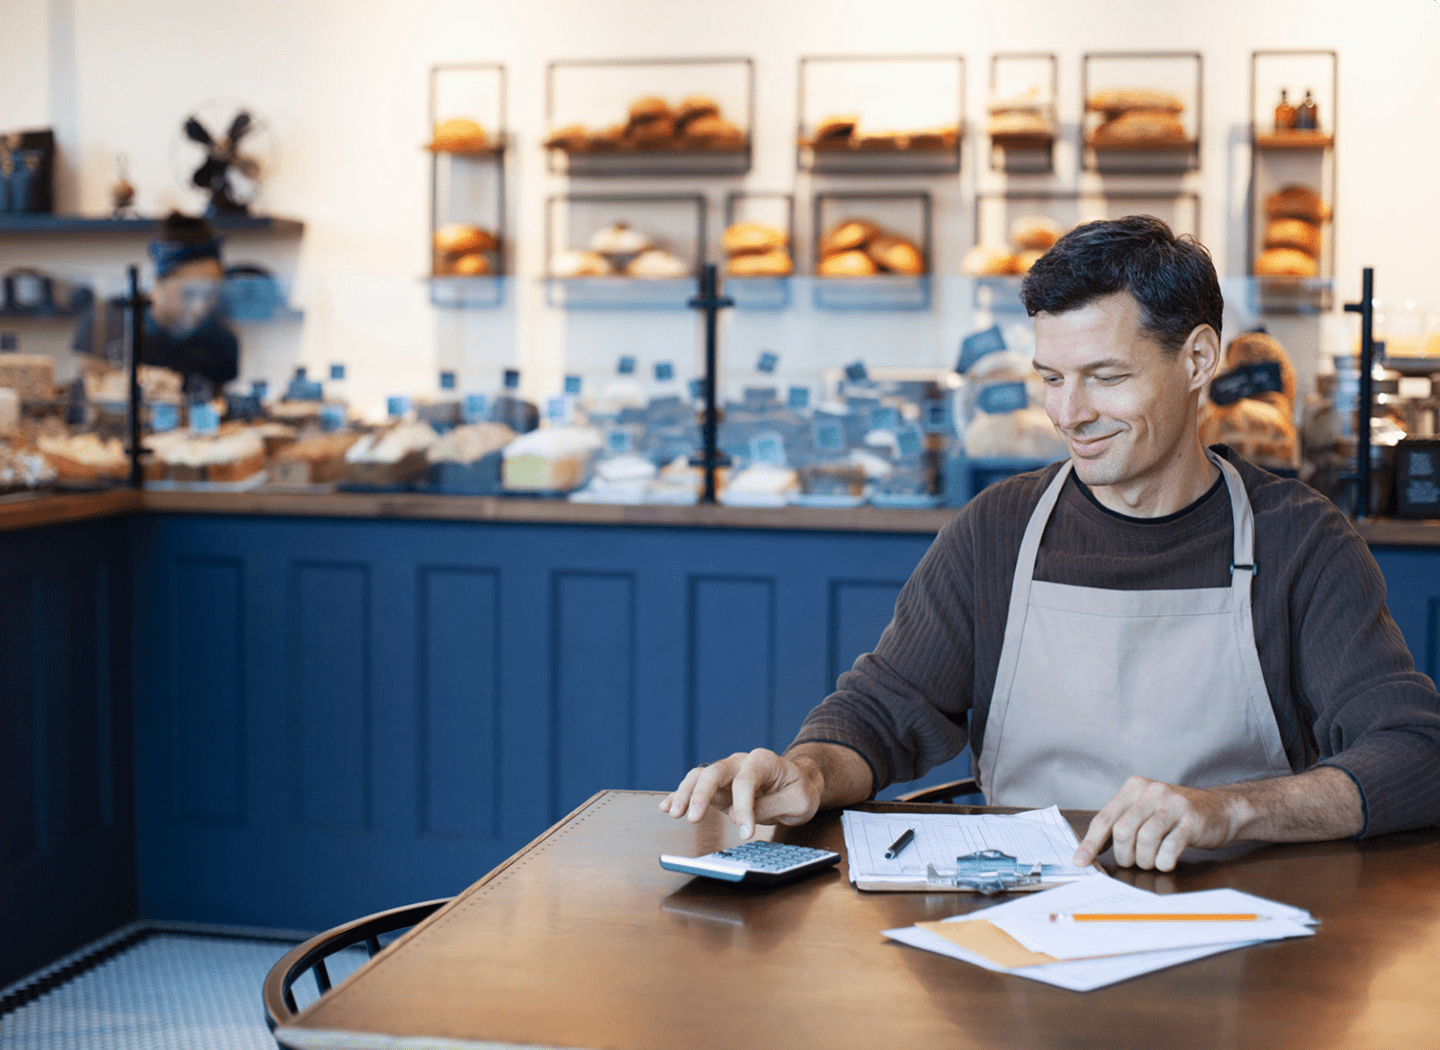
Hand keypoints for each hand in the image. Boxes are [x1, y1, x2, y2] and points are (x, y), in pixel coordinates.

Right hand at [659, 748, 823, 839]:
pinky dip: (680, 795)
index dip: (743, 807)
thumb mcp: (798, 802)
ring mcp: (727, 773)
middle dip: (701, 794)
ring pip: (700, 776)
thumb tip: (734, 814)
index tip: (745, 833)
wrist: (800, 782)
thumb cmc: (800, 790)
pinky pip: (696, 786)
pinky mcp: (719, 786)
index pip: (746, 781)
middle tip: (691, 818)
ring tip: (673, 813)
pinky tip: (666, 807)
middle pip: (715, 772)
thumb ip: (768, 806)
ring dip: (684, 794)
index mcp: (763, 761)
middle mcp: (741, 762)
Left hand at [1072, 775, 1243, 872]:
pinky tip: (1166, 861)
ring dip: (1144, 860)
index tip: (1080, 862)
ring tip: (1150, 862)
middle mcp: (1151, 791)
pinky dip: (1163, 862)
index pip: (1104, 818)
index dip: (1090, 843)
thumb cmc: (1176, 814)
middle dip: (1124, 855)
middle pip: (1122, 831)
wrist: (1221, 809)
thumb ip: (1121, 824)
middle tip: (1132, 862)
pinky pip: (1169, 848)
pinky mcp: (1193, 821)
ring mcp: (1173, 805)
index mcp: (1134, 787)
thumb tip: (1090, 850)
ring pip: (1144, 840)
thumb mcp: (1145, 810)